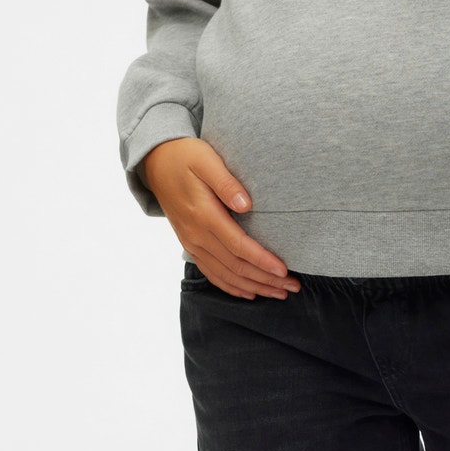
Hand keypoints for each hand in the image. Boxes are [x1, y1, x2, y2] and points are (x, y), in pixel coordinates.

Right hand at [141, 138, 300, 299]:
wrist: (156, 162)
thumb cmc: (185, 157)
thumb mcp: (206, 159)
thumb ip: (225, 182)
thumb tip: (246, 204)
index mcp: (203, 215)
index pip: (238, 246)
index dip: (262, 261)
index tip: (284, 270)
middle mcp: (197, 236)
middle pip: (236, 267)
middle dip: (266, 280)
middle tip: (293, 286)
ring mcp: (192, 244)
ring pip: (226, 275)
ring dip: (255, 287)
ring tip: (280, 294)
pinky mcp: (191, 247)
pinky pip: (212, 274)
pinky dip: (233, 287)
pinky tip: (251, 293)